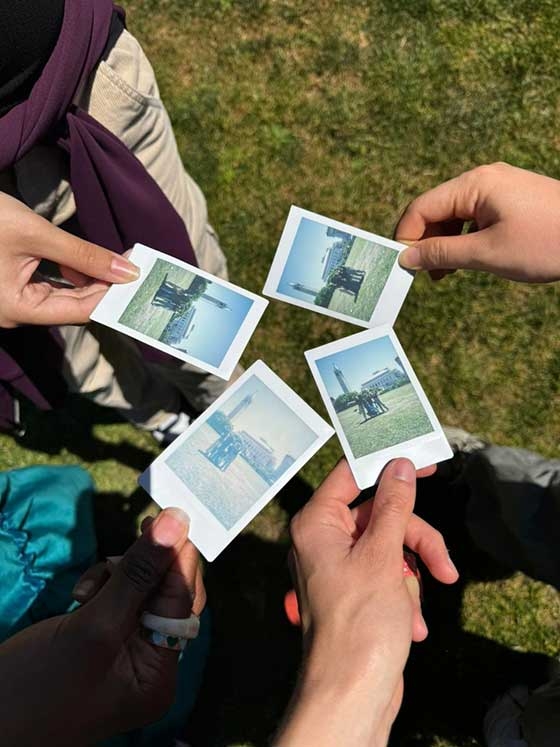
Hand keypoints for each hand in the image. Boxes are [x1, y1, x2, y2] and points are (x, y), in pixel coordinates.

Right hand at [0, 192, 138, 327]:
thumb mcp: (36, 234)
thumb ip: (83, 255)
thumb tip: (127, 271)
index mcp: (17, 310)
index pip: (78, 310)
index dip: (112, 296)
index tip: (139, 280)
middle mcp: (14, 313)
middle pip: (72, 306)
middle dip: (103, 288)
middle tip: (134, 269)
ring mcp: (10, 302)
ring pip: (61, 297)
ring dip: (88, 280)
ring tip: (116, 263)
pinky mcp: (9, 287)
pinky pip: (47, 288)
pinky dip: (69, 276)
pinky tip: (87, 263)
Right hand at [0, 507, 204, 745]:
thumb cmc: (37, 687)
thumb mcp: (94, 626)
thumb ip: (139, 574)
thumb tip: (177, 524)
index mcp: (159, 674)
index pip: (183, 602)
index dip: (180, 558)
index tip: (173, 516)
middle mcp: (148, 665)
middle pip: (165, 595)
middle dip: (148, 566)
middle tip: (141, 527)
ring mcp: (123, 654)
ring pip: (139, 591)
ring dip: (120, 575)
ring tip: (88, 592)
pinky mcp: (98, 640)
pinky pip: (115, 599)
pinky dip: (103, 587)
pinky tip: (81, 596)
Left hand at [276, 459, 457, 746]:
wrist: (351, 694)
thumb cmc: (359, 624)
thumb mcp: (382, 557)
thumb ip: (393, 507)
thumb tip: (400, 465)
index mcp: (317, 523)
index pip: (352, 475)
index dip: (388, 466)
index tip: (427, 462)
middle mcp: (325, 540)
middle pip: (382, 515)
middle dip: (415, 542)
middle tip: (443, 567)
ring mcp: (341, 566)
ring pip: (392, 546)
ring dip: (412, 577)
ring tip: (415, 613)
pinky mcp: (357, 591)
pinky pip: (389, 574)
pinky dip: (405, 596)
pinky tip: (411, 626)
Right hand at [395, 162, 559, 281]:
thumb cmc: (547, 243)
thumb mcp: (487, 253)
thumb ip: (442, 253)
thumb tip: (406, 257)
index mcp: (475, 184)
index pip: (422, 207)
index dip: (406, 237)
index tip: (401, 267)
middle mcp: (483, 179)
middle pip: (435, 209)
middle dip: (425, 241)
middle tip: (424, 276)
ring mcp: (498, 188)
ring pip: (453, 214)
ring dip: (443, 243)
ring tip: (444, 274)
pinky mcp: (509, 200)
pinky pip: (472, 216)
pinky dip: (463, 238)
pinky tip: (465, 260)